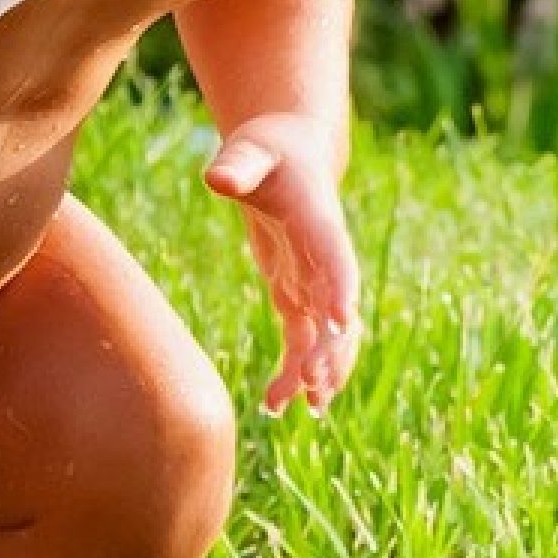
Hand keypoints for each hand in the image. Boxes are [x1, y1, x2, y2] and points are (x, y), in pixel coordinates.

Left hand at [203, 113, 364, 414]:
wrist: (291, 155)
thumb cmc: (269, 148)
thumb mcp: (250, 150)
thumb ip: (237, 164)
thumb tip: (215, 178)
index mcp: (319, 221)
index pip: (335, 255)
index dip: (340, 287)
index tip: (342, 321)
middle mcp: (325, 257)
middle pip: (335, 306)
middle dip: (331, 347)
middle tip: (317, 385)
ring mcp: (314, 280)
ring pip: (325, 334)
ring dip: (321, 369)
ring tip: (306, 408)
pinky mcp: (298, 295)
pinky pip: (302, 341)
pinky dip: (294, 372)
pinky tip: (276, 405)